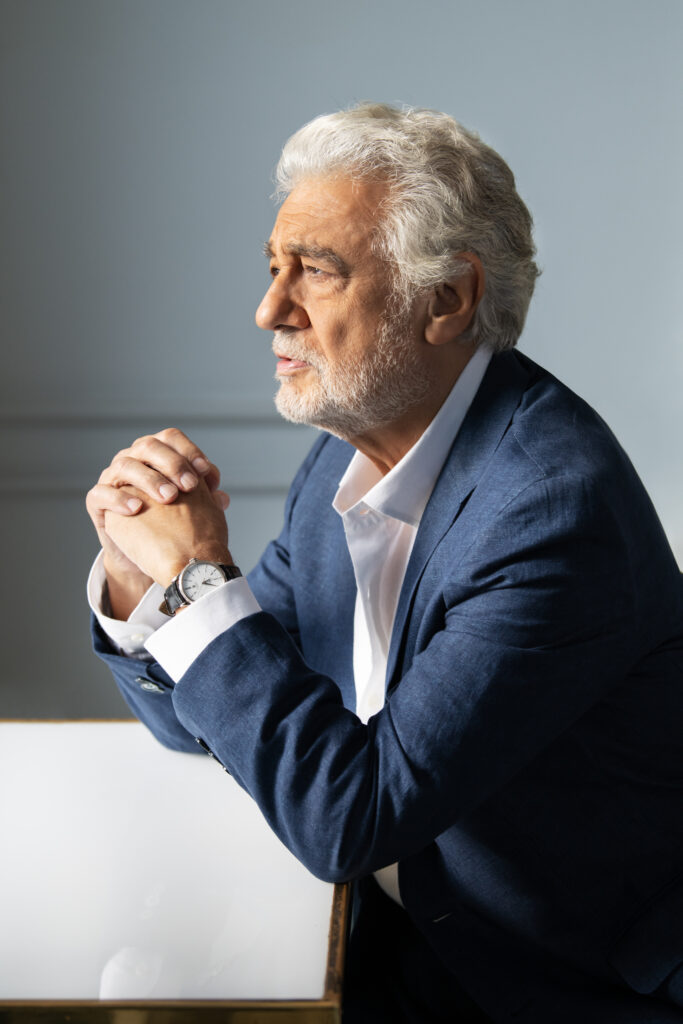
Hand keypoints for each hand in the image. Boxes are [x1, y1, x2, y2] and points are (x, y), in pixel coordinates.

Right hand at [86, 428, 229, 616]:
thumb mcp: (191, 509)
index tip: (206, 472)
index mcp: (156, 454)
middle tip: (190, 485)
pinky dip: (119, 498)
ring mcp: (112, 478)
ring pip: (126, 465)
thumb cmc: (170, 524)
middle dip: (172, 463)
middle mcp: (133, 459)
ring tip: (169, 498)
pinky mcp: (97, 501)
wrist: (144, 553)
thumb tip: (222, 498)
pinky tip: (137, 508)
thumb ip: (206, 499)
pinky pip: (101, 493)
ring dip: (150, 479)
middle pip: (149, 446)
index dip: (189, 450)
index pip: (171, 438)